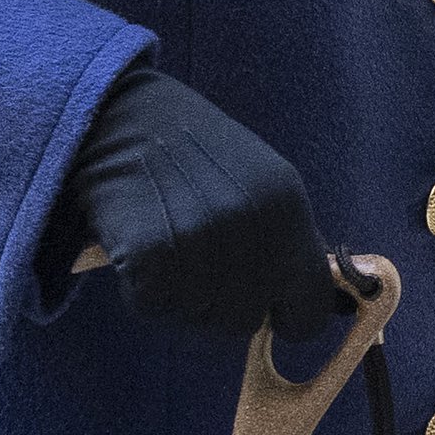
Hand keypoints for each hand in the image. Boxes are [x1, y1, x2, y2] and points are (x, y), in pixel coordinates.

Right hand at [56, 70, 346, 345]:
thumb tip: (309, 307)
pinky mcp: (147, 255)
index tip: (275, 314)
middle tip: (201, 262)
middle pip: (246, 320)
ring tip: (170, 247)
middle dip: (226, 304)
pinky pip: (154, 307)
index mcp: (287, 207)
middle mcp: (248, 225)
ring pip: (199, 319)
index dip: (291, 318)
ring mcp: (197, 240)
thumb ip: (288, 243)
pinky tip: (143, 254)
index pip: (310, 306)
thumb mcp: (265, 182)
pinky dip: (144, 292)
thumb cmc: (199, 154)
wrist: (124, 115)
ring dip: (183, 296)